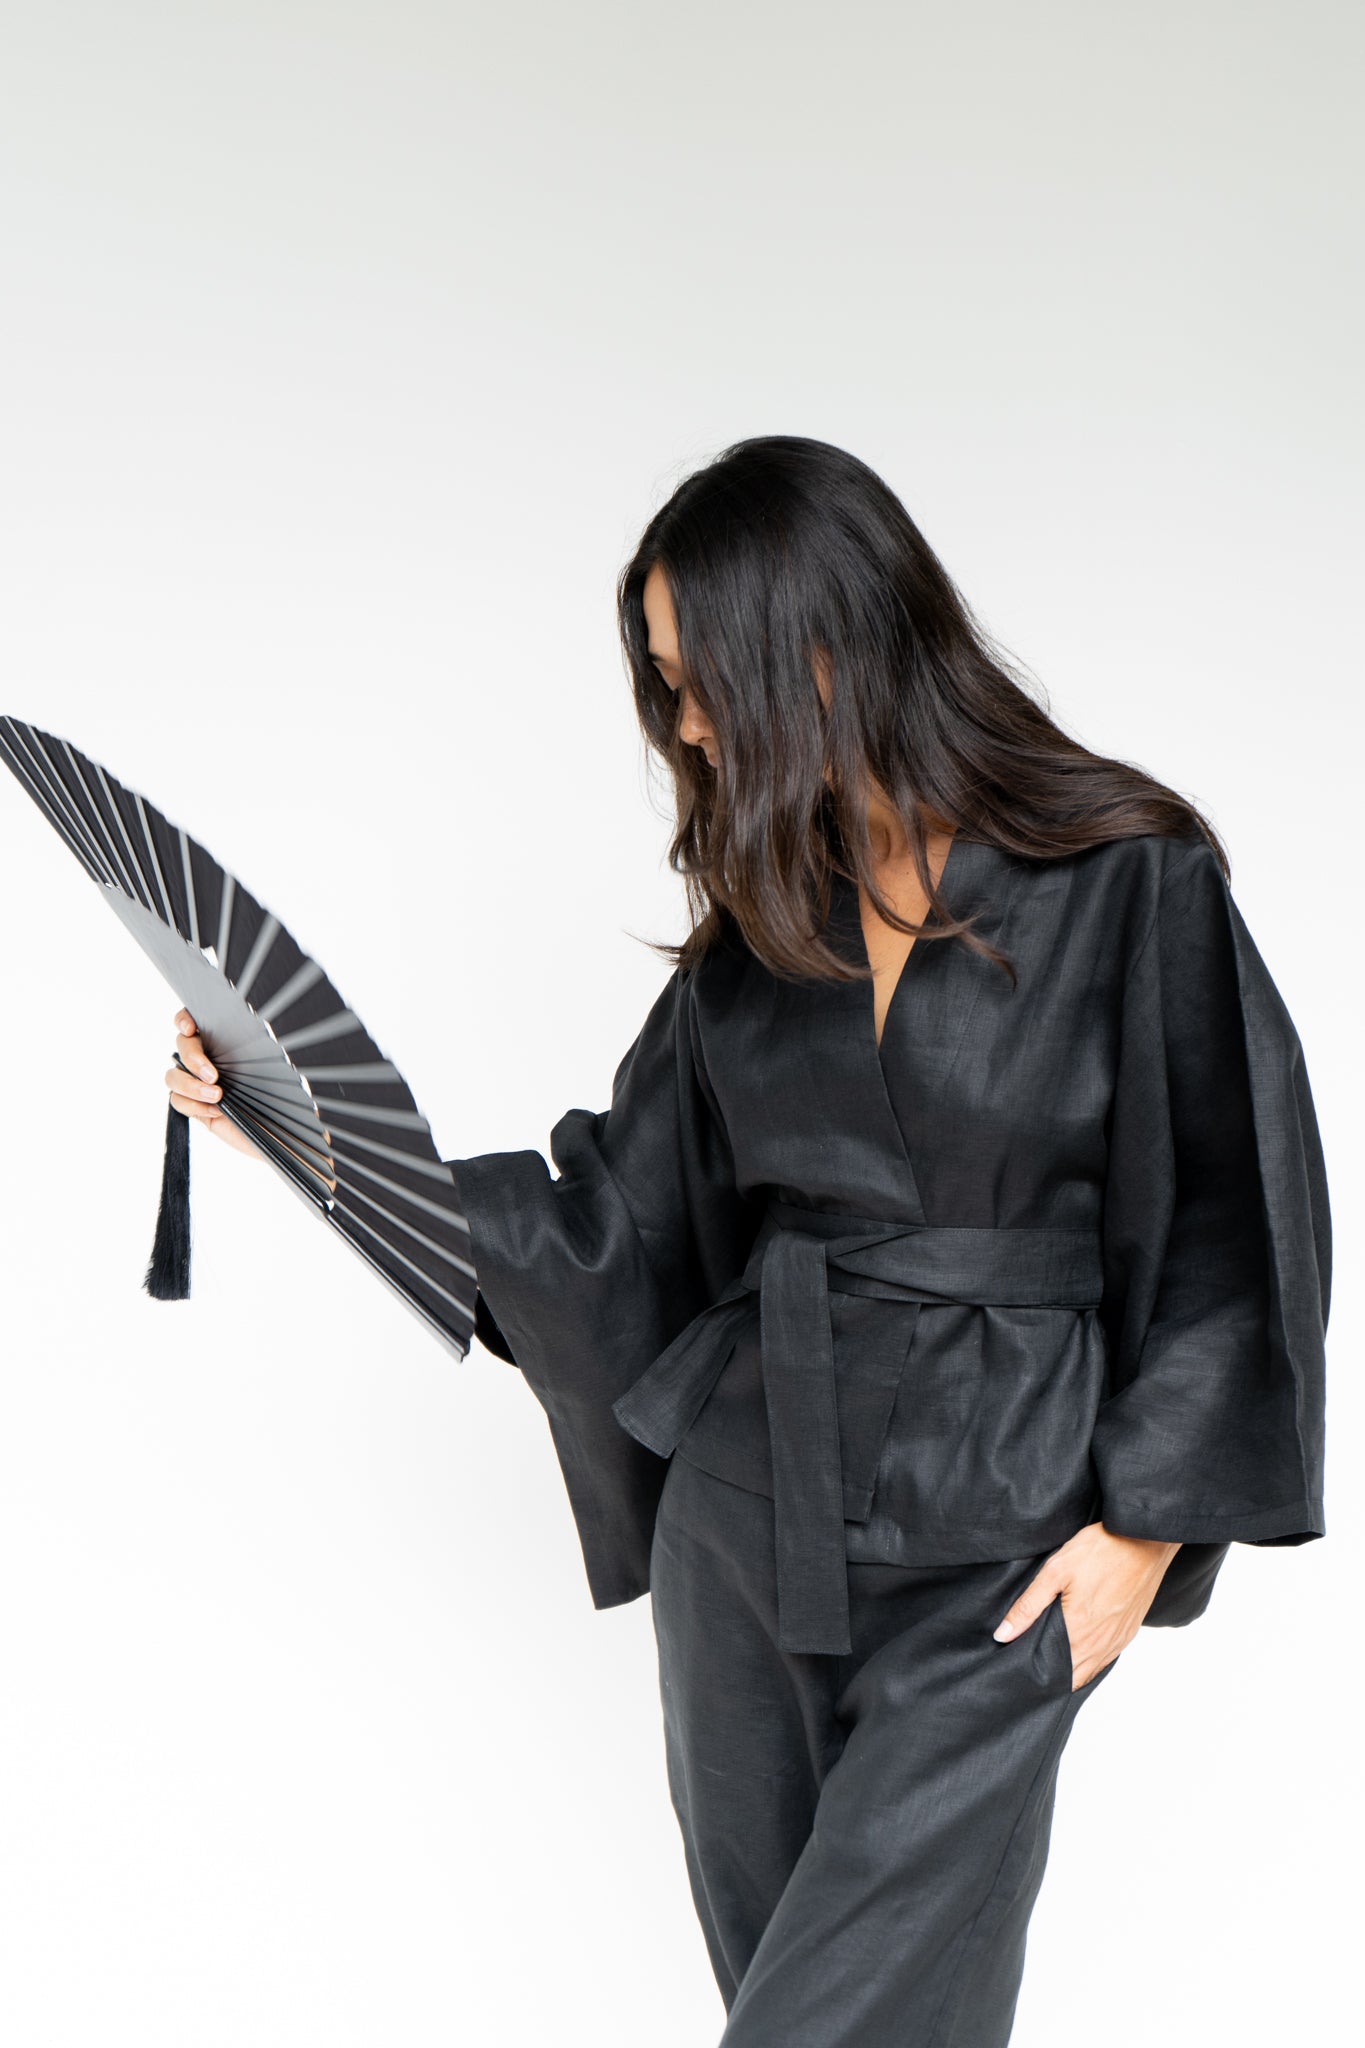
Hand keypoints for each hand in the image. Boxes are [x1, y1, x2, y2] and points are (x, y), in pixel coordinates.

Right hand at [164, 1008, 266, 1161]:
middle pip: (182, 1046)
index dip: (184, 1019)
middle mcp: (206, 1057)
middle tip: (213, 1075)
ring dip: (191, 1086)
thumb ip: (257, 1046)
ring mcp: (196, 1082)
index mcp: (223, 1040)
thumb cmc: (278, 1095)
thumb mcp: (271, 1067)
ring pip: (173, 1076)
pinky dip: (195, 1106)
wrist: (278, 1130)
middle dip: (193, 1058)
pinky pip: (178, 1101)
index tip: (190, 1028)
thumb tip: (259, 1026)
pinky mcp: (193, 1105)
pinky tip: (216, 1111)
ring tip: (217, 1096)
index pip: (193, 1019)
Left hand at [992, 1521, 1181, 1689]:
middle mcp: (1101, 1644)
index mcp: (1080, 1632)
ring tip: (1051, 1654)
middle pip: (1073, 1677)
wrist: (1144, 1540)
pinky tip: (1078, 1644)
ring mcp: (1118, 1640)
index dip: (1037, 1674)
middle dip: (1052, 1674)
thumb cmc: (1101, 1550)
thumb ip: (1028, 1606)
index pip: (1055, 1673)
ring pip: (1090, 1669)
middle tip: (1033, 1660)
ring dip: (1072, 1668)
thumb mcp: (1056, 1571)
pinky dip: (1090, 1658)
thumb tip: (1003, 1635)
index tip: (1021, 1666)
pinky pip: (1106, 1657)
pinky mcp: (1129, 1631)